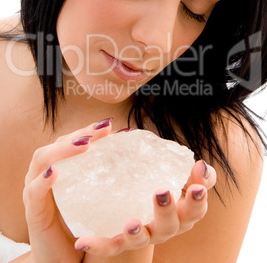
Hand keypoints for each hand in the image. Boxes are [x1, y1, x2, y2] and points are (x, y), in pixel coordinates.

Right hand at [23, 119, 112, 262]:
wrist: (63, 260)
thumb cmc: (80, 226)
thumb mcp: (94, 198)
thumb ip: (104, 179)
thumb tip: (132, 158)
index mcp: (60, 170)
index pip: (71, 141)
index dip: (88, 130)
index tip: (110, 125)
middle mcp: (44, 175)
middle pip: (57, 143)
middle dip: (80, 133)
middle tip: (103, 129)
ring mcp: (36, 192)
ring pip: (42, 159)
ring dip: (63, 149)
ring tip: (85, 144)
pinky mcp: (33, 212)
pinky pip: (33, 192)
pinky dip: (43, 180)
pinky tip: (55, 172)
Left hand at [75, 160, 215, 256]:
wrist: (129, 209)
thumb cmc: (156, 185)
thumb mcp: (175, 175)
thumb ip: (189, 169)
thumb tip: (201, 164)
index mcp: (181, 211)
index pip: (196, 206)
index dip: (199, 195)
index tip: (197, 181)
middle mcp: (165, 227)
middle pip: (174, 225)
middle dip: (169, 210)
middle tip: (162, 191)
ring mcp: (143, 235)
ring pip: (145, 239)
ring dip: (138, 232)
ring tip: (131, 223)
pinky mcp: (120, 241)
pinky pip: (110, 245)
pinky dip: (98, 244)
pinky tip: (83, 241)